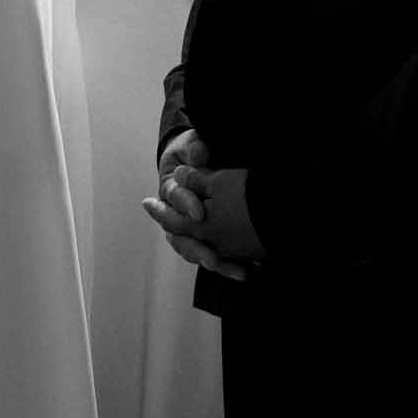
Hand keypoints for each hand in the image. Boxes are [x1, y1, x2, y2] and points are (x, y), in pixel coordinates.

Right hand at [142, 131, 250, 280]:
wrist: (195, 163)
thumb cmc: (193, 152)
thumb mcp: (191, 145)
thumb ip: (195, 148)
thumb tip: (199, 153)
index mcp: (170, 189)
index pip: (175, 198)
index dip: (186, 205)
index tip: (199, 213)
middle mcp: (176, 216)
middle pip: (181, 238)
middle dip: (198, 249)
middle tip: (213, 260)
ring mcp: (190, 231)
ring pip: (196, 252)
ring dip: (216, 263)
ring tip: (237, 271)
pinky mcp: (207, 239)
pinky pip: (215, 256)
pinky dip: (229, 265)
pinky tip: (247, 272)